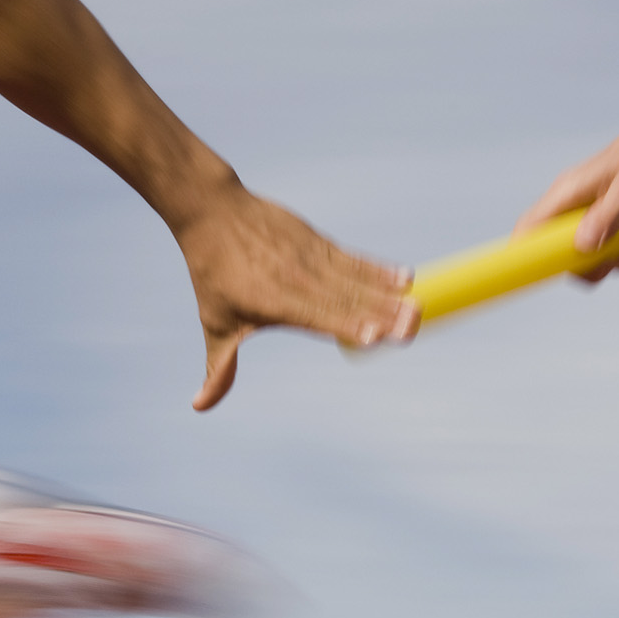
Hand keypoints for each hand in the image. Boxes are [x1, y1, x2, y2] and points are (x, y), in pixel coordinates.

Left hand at [175, 190, 417, 410]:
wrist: (215, 211)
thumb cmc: (214, 274)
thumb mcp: (215, 323)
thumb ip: (220, 367)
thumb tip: (200, 406)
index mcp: (274, 302)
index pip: (316, 315)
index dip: (345, 325)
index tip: (374, 335)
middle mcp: (298, 280)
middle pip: (346, 299)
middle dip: (381, 314)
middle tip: (413, 327)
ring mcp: (311, 258)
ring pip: (357, 279)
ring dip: (389, 294)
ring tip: (418, 307)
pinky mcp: (319, 242)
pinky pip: (355, 259)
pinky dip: (379, 269)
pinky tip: (406, 277)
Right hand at [516, 100, 618, 281]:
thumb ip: (607, 216)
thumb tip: (583, 246)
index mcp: (567, 193)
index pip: (530, 227)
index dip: (526, 254)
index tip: (546, 274)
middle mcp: (573, 209)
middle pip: (563, 256)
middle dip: (595, 265)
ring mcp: (592, 218)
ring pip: (594, 258)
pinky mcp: (609, 224)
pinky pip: (615, 253)